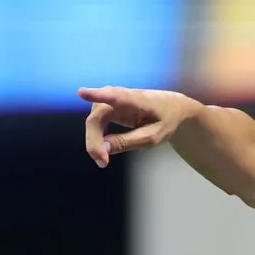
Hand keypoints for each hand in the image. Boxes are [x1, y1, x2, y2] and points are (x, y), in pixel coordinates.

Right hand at [78, 86, 202, 167]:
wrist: (173, 108)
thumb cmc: (166, 120)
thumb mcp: (153, 137)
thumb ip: (128, 142)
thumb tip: (102, 149)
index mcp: (138, 100)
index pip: (116, 96)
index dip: (98, 95)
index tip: (81, 92)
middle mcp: (121, 96)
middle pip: (98, 116)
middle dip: (94, 139)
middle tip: (101, 161)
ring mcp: (112, 101)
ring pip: (94, 120)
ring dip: (94, 140)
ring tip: (103, 159)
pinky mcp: (109, 108)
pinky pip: (96, 123)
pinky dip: (97, 138)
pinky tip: (103, 151)